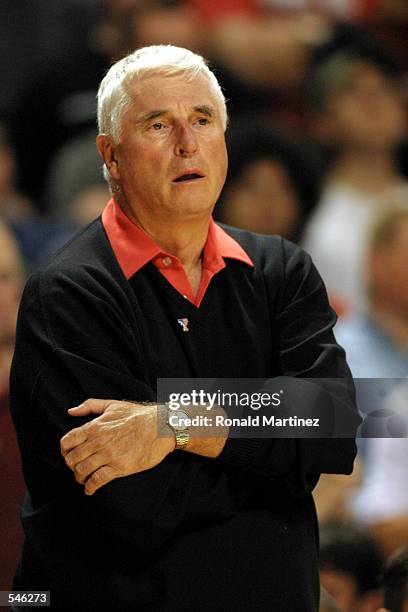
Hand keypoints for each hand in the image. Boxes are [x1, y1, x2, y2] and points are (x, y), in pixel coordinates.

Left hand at [60, 399, 174, 495]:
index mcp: (95, 426)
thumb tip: (71, 411)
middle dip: (71, 466)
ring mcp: (108, 455)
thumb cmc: (138, 415)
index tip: (68, 454)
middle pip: (72, 459)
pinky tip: (90, 489)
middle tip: (77, 468)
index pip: (67, 442)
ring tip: (83, 479)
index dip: (65, 451)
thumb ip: (90, 405)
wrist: (160, 426)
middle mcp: (98, 441)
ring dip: (79, 477)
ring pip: (82, 471)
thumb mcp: (112, 404)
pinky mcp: (119, 467)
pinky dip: (90, 487)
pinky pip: (97, 481)